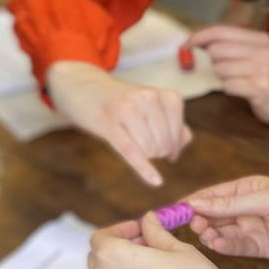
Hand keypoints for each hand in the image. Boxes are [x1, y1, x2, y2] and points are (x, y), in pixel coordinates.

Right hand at [46, 61, 192, 186]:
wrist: (84, 87)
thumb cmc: (122, 102)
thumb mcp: (150, 106)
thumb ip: (172, 122)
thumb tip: (184, 141)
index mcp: (163, 95)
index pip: (179, 134)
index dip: (172, 146)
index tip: (162, 144)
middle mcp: (149, 98)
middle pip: (163, 145)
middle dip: (156, 152)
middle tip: (141, 141)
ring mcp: (128, 109)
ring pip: (148, 149)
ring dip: (143, 154)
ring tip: (131, 140)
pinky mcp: (109, 123)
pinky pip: (131, 151)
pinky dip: (144, 169)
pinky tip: (156, 181)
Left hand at [89, 212, 235, 268]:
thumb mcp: (177, 249)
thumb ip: (156, 232)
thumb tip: (149, 220)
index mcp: (113, 257)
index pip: (101, 237)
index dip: (121, 229)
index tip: (141, 227)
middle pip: (99, 256)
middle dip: (121, 244)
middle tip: (148, 239)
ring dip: (123, 262)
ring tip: (153, 258)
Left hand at [184, 25, 268, 129]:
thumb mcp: (259, 54)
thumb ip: (233, 45)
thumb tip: (199, 42)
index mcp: (260, 38)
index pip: (221, 30)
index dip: (200, 36)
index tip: (186, 44)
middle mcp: (261, 50)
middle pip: (217, 50)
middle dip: (214, 62)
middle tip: (226, 70)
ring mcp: (261, 70)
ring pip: (220, 69)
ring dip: (222, 77)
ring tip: (238, 80)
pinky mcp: (259, 88)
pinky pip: (228, 86)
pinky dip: (229, 89)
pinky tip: (241, 90)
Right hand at [187, 175, 268, 260]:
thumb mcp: (265, 198)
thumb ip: (231, 204)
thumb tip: (198, 202)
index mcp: (248, 188)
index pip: (214, 194)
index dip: (195, 201)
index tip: (176, 208)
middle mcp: (247, 208)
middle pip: (215, 215)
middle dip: (201, 219)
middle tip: (191, 224)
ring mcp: (253, 228)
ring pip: (223, 232)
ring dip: (211, 234)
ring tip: (205, 234)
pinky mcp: (260, 247)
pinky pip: (236, 247)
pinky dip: (225, 247)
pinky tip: (217, 245)